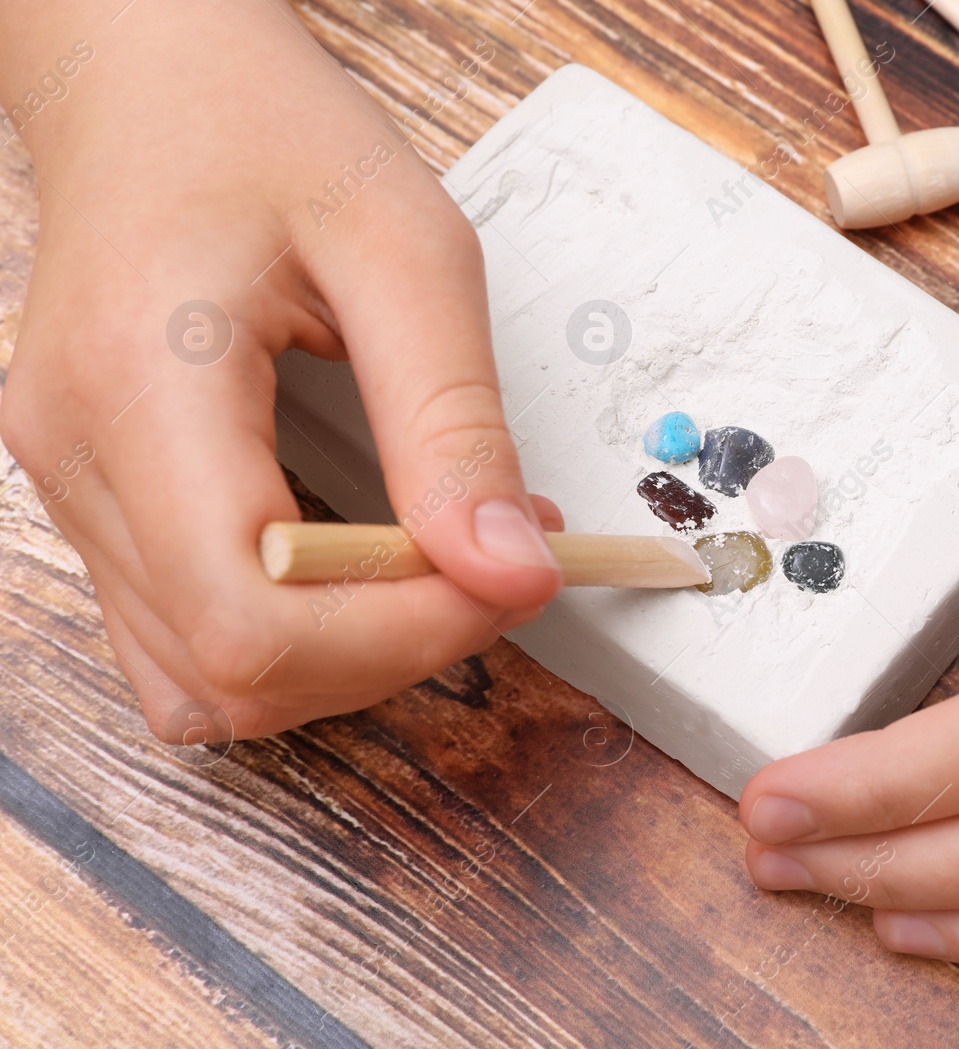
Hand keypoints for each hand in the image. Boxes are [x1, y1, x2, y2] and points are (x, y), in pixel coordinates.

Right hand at [0, 1, 559, 740]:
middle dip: (398, 645)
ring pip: (208, 681)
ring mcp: (72, 487)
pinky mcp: (97, 498)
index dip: (401, 636)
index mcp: (140, 386)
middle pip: (237, 671)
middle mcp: (78, 457)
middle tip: (498, 559)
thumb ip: (456, 421)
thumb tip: (505, 566)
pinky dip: (294, 637)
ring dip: (351, 654)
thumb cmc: (264, 132)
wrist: (154, 82)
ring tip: (439, 556)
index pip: (253, 622)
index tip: (510, 575)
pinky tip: (365, 568)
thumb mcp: (406, 251)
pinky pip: (187, 638)